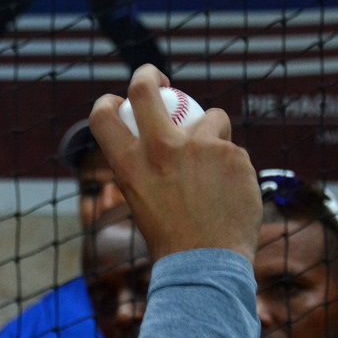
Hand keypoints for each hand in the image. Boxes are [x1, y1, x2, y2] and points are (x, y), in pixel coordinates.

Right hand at [88, 65, 261, 261]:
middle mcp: (160, 148)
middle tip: (158, 77)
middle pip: (145, 89)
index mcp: (129, 164)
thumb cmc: (172, 239)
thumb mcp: (142, 200)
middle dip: (147, 74)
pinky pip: (234, 148)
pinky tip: (231, 193)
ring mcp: (198, 147)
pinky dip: (233, 166)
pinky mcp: (232, 152)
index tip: (116, 99)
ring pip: (211, 118)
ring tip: (216, 169)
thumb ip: (147, 167)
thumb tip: (154, 140)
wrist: (207, 264)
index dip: (107, 101)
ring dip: (213, 132)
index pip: (103, 117)